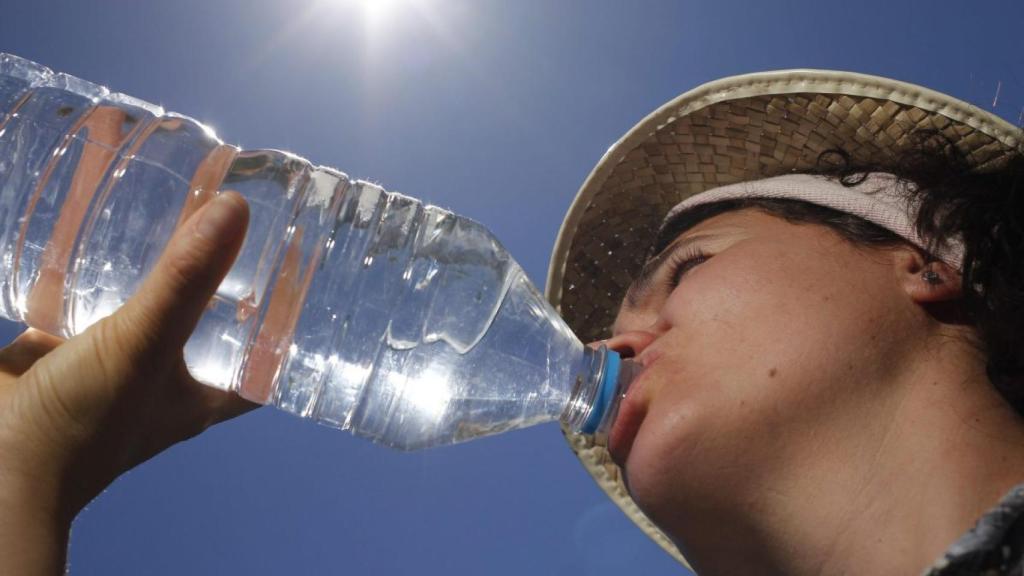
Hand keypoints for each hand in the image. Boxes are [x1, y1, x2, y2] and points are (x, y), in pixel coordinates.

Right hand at [0, 192, 256, 573]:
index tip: (302, 275)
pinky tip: (104, 233)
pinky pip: (90, 307)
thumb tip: (237, 209)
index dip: (286, 324)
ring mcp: (113, 368)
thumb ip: (186, 281)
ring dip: (161, 274)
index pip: (264, 361)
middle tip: (240, 225)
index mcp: (202, 396)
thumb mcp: (146, 344)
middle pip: (209, 326)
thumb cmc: (83, 422)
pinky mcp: (63, 353)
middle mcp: (163, 382)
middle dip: (222, 283)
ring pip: (149, 312)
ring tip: (181, 215)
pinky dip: (98, 274)